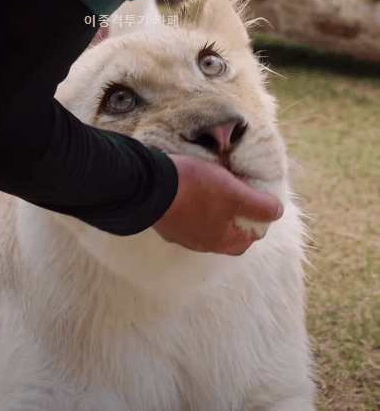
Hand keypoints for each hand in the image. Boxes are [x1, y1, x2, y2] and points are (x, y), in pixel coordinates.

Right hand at [153, 154, 283, 254]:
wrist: (150, 184)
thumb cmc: (196, 189)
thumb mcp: (235, 193)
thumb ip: (260, 205)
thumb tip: (277, 212)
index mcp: (222, 240)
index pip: (251, 236)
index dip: (258, 215)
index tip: (255, 194)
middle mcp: (202, 244)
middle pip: (229, 232)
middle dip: (237, 214)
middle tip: (238, 190)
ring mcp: (181, 235)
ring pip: (207, 225)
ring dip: (215, 210)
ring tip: (216, 187)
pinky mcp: (166, 223)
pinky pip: (187, 217)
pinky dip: (195, 206)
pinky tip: (193, 189)